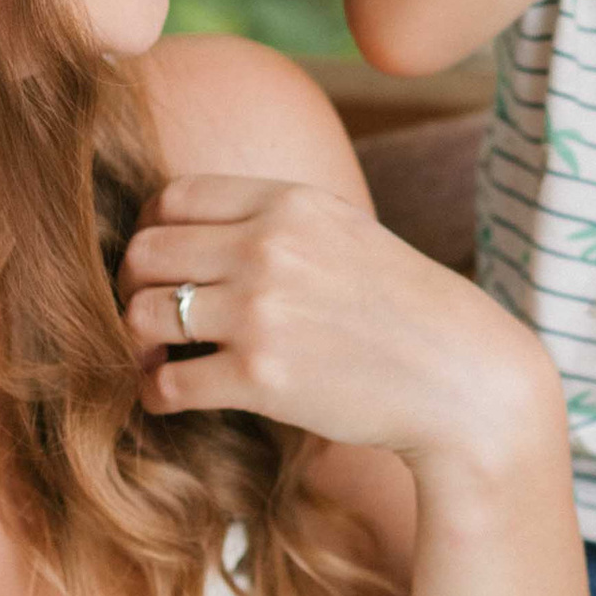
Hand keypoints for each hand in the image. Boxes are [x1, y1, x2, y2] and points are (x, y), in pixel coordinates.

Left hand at [119, 175, 556, 475]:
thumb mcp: (347, 232)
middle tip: (150, 316)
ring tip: (155, 358)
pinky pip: (166, 380)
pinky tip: (168, 397)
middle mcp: (267, 247)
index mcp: (290, 202)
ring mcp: (261, 311)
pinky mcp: (260, 377)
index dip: (151, 232)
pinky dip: (154, 392)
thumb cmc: (407, 311)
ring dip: (137, 341)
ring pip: (142, 313)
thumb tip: (198, 229)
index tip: (162, 265)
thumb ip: (278, 221)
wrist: (463, 378)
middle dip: (133, 286)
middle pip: (145, 252)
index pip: (173, 198)